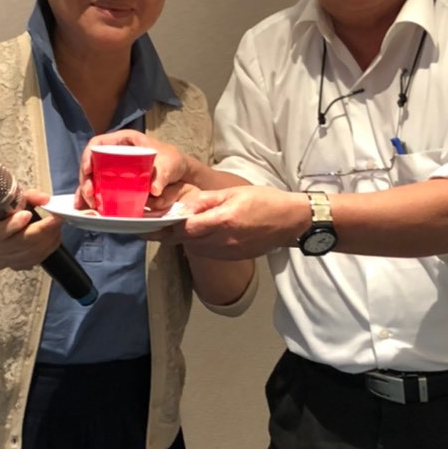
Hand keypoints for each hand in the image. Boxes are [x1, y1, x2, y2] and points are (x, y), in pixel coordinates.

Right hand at [0, 190, 64, 270]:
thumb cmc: (1, 221)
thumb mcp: (9, 204)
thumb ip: (27, 197)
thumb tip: (45, 198)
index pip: (3, 230)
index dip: (15, 223)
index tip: (27, 214)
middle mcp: (1, 249)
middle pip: (25, 240)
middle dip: (45, 228)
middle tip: (58, 216)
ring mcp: (14, 260)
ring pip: (38, 249)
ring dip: (51, 234)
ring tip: (57, 222)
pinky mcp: (26, 265)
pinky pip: (44, 254)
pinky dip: (52, 242)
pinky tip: (54, 232)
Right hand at [77, 131, 194, 210]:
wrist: (179, 173)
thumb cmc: (172, 161)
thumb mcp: (169, 164)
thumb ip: (162, 175)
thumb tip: (154, 190)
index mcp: (123, 140)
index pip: (98, 143)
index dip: (88, 155)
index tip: (87, 170)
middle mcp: (115, 153)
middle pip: (91, 163)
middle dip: (86, 179)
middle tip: (90, 193)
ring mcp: (113, 168)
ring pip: (93, 177)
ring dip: (87, 191)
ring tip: (89, 204)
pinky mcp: (116, 182)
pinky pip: (99, 188)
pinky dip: (93, 198)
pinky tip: (88, 208)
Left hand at [174, 185, 307, 258]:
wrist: (290, 221)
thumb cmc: (265, 201)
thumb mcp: (234, 192)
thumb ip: (206, 200)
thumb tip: (184, 206)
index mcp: (223, 221)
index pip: (185, 228)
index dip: (169, 225)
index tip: (157, 221)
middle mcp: (223, 240)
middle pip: (187, 241)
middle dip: (174, 233)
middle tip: (165, 223)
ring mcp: (229, 251)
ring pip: (196, 249)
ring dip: (187, 239)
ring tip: (184, 227)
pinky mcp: (234, 257)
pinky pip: (209, 253)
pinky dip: (201, 245)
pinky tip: (203, 234)